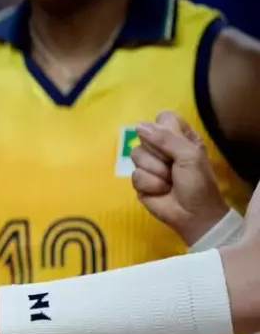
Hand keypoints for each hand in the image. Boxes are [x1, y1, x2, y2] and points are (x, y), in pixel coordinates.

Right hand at [131, 111, 227, 244]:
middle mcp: (162, 148)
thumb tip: (138, 126)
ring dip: (155, 171)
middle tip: (173, 165)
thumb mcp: (189, 156)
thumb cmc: (198, 184)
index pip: (163, 118)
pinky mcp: (139, 181)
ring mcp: (149, 164)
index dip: (163, 128)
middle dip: (158, 153)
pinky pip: (135, 175)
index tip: (172, 141)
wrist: (194, 215)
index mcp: (179, 137)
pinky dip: (150, 185)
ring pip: (136, 155)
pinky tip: (161, 191)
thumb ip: (165, 138)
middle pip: (144, 136)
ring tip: (169, 181)